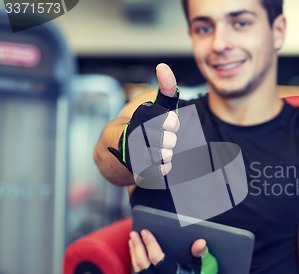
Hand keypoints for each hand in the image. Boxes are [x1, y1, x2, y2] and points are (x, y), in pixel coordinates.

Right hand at [108, 63, 180, 188]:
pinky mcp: (136, 171)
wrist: (117, 151)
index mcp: (140, 119)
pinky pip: (162, 170)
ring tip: (160, 149)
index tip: (170, 123)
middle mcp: (134, 136)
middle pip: (169, 140)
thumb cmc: (143, 126)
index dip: (171, 123)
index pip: (168, 121)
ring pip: (166, 156)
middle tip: (165, 139)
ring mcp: (134, 155)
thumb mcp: (155, 106)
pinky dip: (164, 167)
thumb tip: (163, 67)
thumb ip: (164, 88)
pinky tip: (158, 161)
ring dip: (167, 153)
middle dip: (169, 139)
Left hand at [129, 229, 228, 273]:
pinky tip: (139, 254)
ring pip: (140, 273)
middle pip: (143, 265)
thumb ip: (202, 254)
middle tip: (133, 233)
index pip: (156, 259)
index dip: (150, 244)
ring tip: (133, 241)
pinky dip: (139, 264)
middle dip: (137, 247)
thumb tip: (200, 242)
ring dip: (134, 255)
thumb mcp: (208, 267)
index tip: (145, 232)